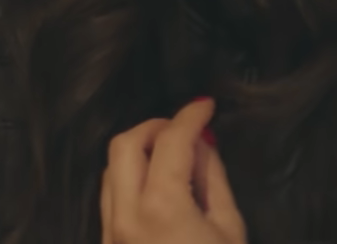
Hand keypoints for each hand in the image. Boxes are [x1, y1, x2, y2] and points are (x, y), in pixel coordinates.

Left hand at [100, 97, 246, 243]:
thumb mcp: (230, 229)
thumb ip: (213, 178)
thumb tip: (201, 143)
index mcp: (162, 207)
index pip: (170, 142)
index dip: (190, 116)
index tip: (205, 106)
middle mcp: (126, 214)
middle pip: (125, 145)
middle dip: (154, 127)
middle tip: (183, 131)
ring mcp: (110, 230)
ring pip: (111, 168)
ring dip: (139, 151)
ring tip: (171, 157)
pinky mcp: (107, 241)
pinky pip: (111, 195)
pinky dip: (130, 176)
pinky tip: (156, 184)